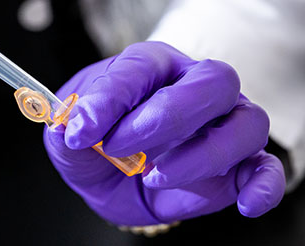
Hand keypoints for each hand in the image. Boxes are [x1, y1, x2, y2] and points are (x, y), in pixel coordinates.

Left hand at [43, 42, 285, 225]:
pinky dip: (264, 186)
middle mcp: (194, 89)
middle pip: (214, 82)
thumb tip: (73, 126)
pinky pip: (266, 169)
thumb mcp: (72, 139)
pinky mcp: (234, 167)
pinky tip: (247, 204)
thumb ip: (71, 127)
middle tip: (120, 147)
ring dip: (203, 155)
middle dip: (168, 116)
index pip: (143, 66)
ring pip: (246, 124)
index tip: (82, 130)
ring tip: (153, 176)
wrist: (114, 181)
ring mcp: (220, 126)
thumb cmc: (96, 150)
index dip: (112, 97)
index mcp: (151, 69)